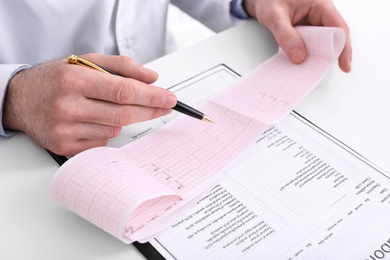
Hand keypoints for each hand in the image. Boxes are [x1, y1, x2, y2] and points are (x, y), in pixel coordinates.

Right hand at [3, 54, 176, 155]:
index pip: (123, 91)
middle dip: (149, 110)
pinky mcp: (64, 147)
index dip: (151, 96)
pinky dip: (106, 131)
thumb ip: (121, 66)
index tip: (169, 98)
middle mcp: (68, 106)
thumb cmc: (56, 79)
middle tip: (165, 106)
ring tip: (103, 107)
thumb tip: (151, 78)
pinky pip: (102, 141)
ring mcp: (65, 130)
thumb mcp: (86, 62)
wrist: (20, 99)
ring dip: (121, 119)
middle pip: (123, 113)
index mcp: (74, 80)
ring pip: (114, 129)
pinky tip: (92, 120)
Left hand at [244, 0, 351, 71]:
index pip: (338, 27)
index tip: (344, 65)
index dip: (343, 47)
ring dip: (318, 55)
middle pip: (334, 37)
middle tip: (322, 70)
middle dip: (331, 54)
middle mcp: (320, 13)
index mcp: (320, 5)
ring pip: (322, 42)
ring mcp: (314, 22)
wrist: (260, 0)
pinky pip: (311, 44)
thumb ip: (286, 36)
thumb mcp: (275, 16)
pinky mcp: (306, 30)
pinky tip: (303, 63)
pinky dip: (308, 53)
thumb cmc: (268, 0)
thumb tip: (299, 57)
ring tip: (312, 69)